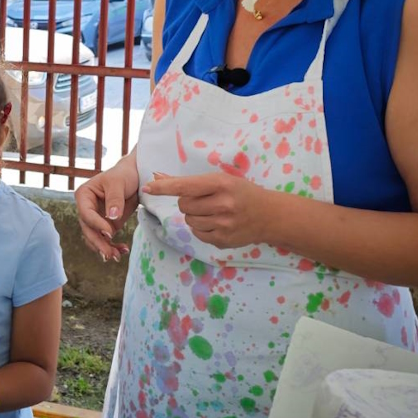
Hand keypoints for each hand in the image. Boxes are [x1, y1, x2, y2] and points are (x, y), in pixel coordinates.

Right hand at [75, 154, 140, 261]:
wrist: (135, 177)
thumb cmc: (123, 175)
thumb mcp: (118, 183)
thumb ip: (114, 200)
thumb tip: (111, 217)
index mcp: (84, 195)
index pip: (86, 213)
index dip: (96, 224)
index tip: (110, 232)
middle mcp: (87, 209)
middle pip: (88, 229)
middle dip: (98, 242)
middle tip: (109, 254)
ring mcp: (96, 219)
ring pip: (95, 238)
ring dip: (105, 248)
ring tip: (117, 256)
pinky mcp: (107, 226)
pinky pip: (107, 239)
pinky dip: (114, 246)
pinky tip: (123, 250)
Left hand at [143, 172, 276, 248]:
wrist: (270, 215)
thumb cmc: (240, 192)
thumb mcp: (219, 180)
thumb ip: (187, 181)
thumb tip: (156, 177)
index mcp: (221, 184)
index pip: (186, 186)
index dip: (165, 187)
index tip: (147, 187)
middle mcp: (223, 204)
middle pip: (184, 204)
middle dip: (188, 202)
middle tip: (205, 200)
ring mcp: (224, 225)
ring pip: (189, 220)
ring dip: (194, 215)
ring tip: (213, 211)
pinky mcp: (223, 241)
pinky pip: (197, 233)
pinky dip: (202, 228)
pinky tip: (217, 223)